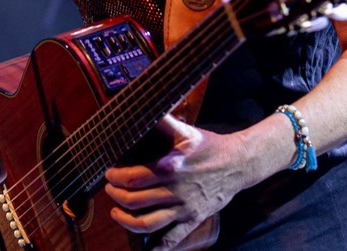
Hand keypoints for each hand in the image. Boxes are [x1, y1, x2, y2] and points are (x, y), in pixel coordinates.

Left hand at [104, 115, 249, 249]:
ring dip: (126, 221)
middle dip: (116, 197)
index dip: (116, 177)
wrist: (238, 163)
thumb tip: (145, 110)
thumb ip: (164, 122)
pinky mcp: (193, 219)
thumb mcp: (186, 131)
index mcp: (170, 167)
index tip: (108, 174)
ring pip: (147, 223)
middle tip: (109, 191)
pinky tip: (145, 248)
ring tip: (116, 213)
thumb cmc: (209, 145)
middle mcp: (175, 189)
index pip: (133, 177)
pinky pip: (171, 239)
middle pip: (135, 201)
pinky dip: (156, 248)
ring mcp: (184, 207)